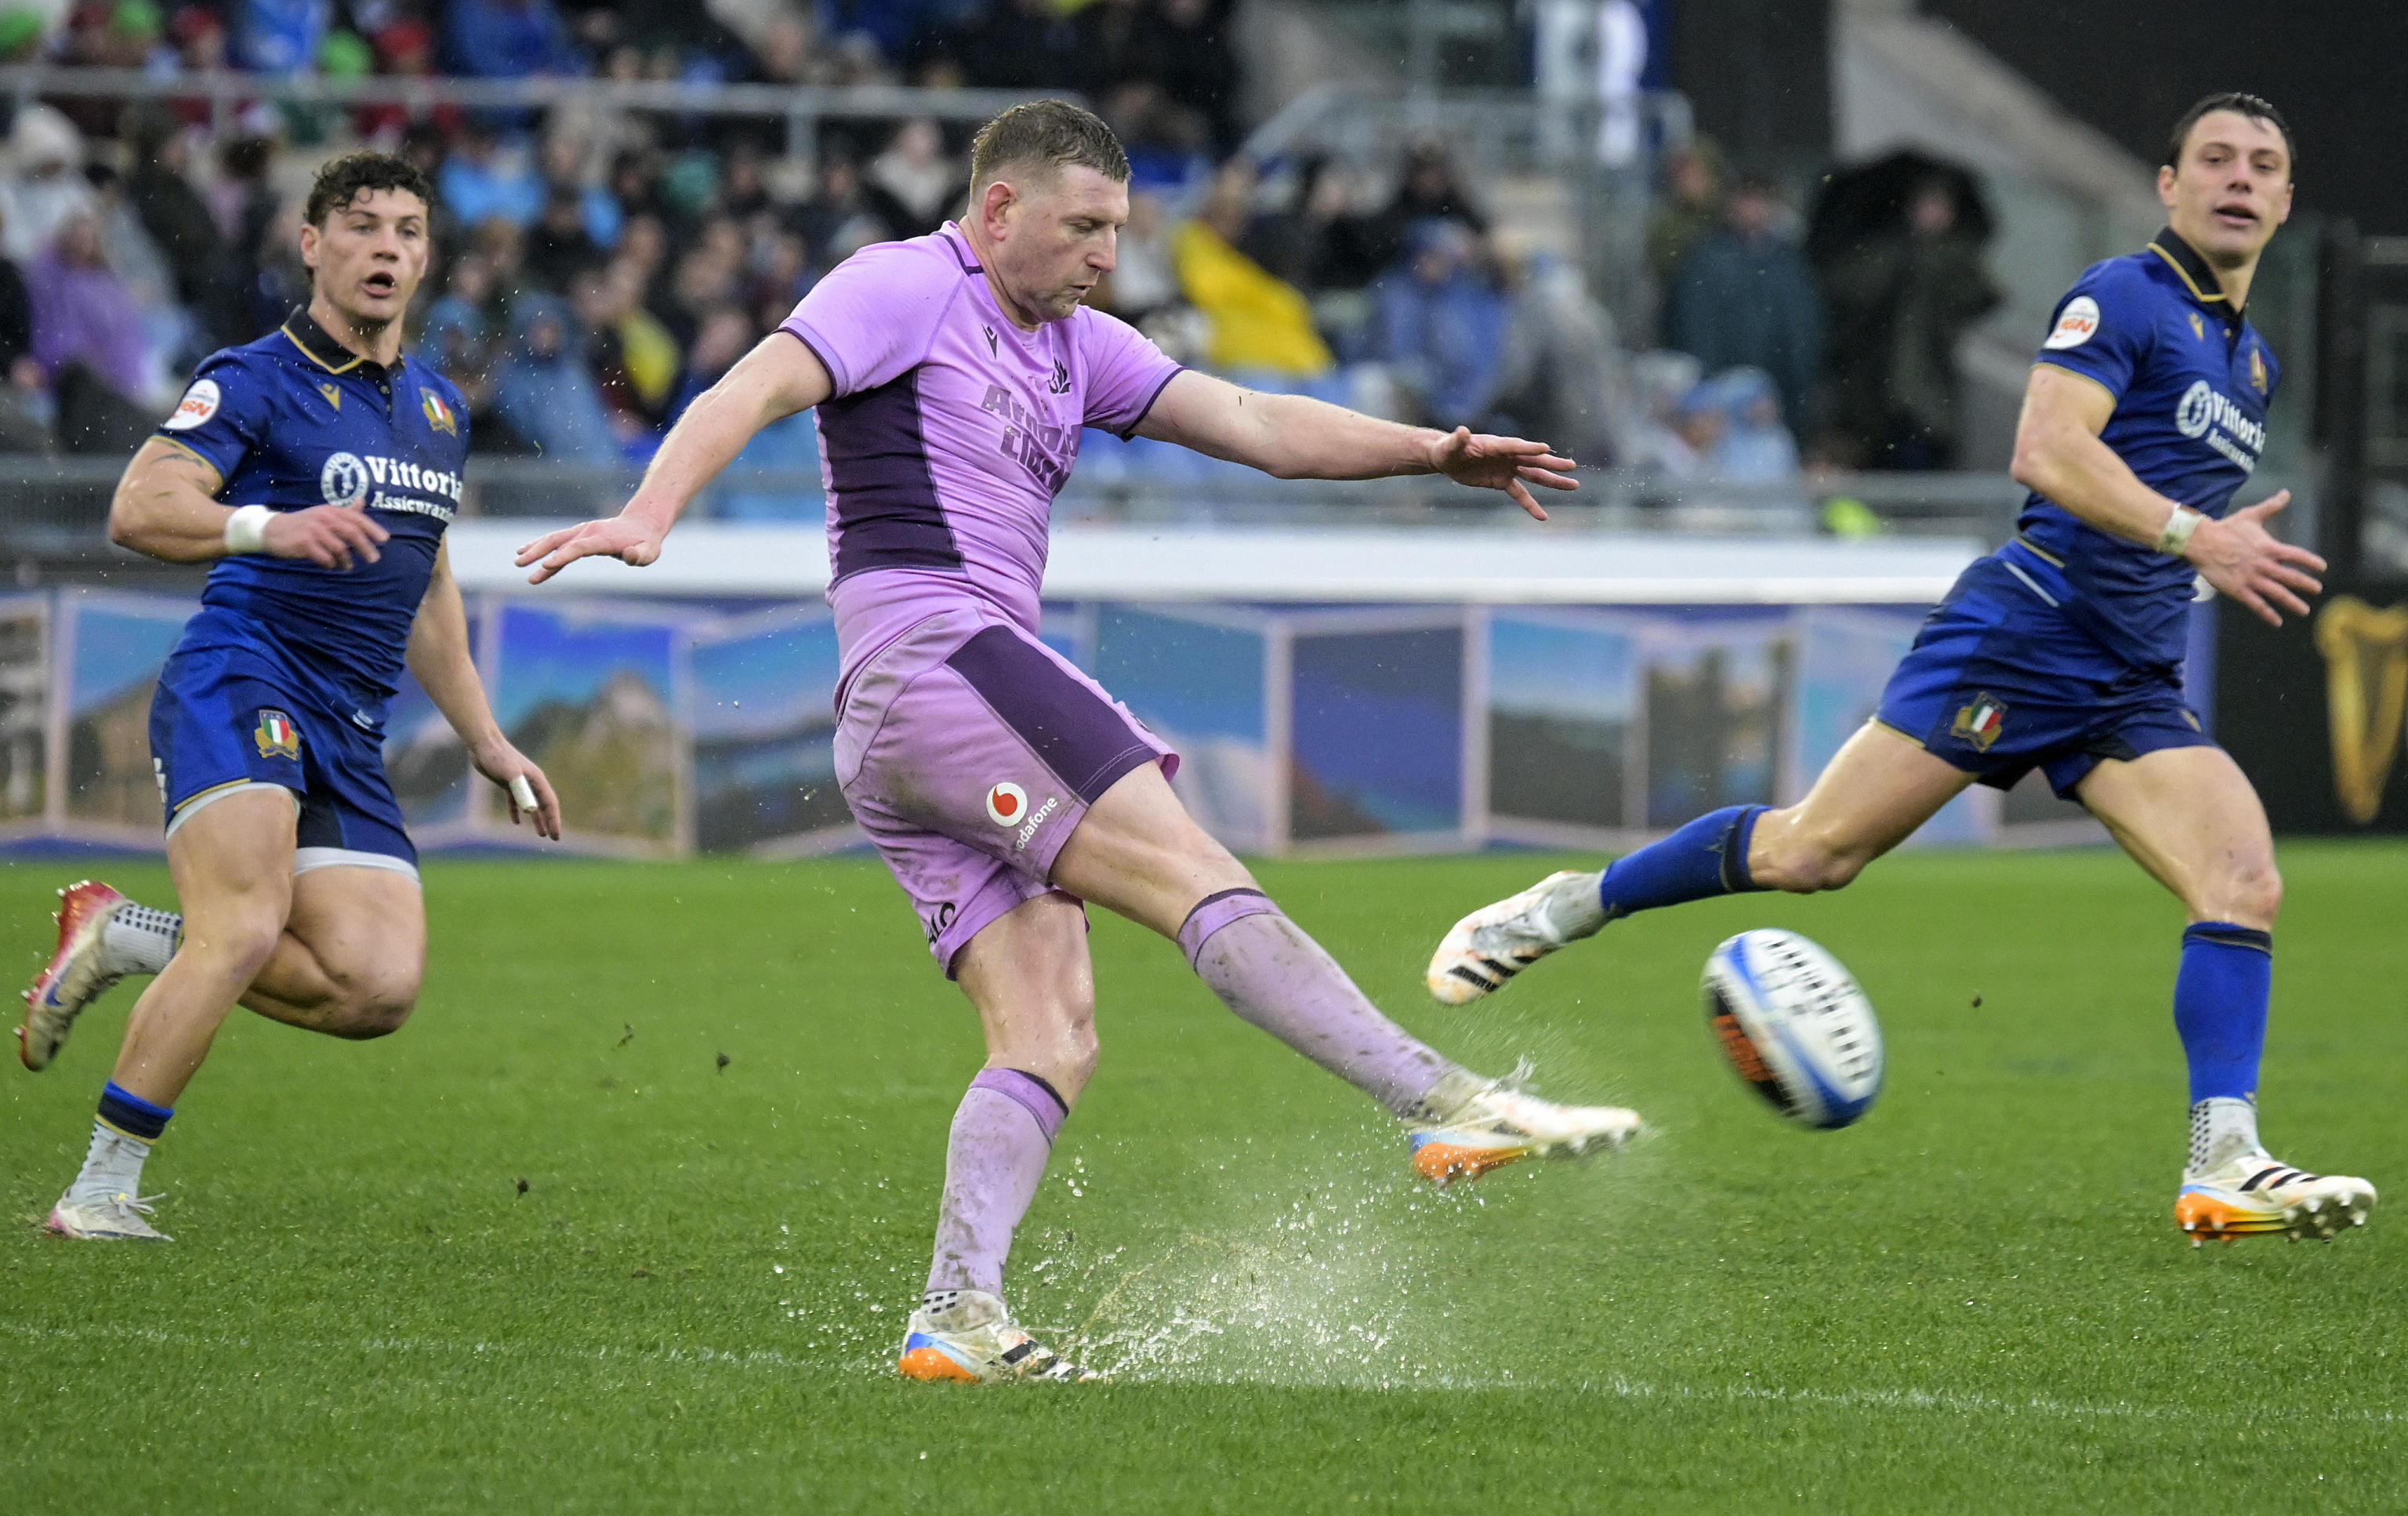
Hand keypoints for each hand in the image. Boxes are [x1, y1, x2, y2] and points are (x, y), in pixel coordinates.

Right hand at [262, 504, 388, 569]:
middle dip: (365, 547)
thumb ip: (344, 511)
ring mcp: (313, 529)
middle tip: (374, 559)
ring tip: (346, 566)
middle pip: (351, 533)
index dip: (372, 528)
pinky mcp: (304, 542)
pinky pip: (325, 557)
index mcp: (331, 510)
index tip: (384, 540)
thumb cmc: (304, 524)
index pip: (356, 518)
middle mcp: (324, 517)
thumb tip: (362, 500)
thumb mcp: (324, 514)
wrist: (273, 530)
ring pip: (339, 548)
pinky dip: (330, 564)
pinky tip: (330, 566)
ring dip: (346, 560)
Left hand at [471, 738, 561, 839]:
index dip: (554, 820)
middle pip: (544, 805)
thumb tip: (531, 810)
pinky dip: (517, 811)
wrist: (483, 743)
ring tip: (541, 834)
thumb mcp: (509, 772)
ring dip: (537, 819)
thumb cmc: (497, 756)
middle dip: (550, 821)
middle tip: (554, 838)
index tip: (556, 835)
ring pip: (532, 805)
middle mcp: (531, 782)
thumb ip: (521, 789)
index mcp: (536, 780)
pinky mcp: (507, 783)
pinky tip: (516, 822)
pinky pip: (515, 801)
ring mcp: (519, 782)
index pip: (549, 803)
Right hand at [515, 515, 663, 584]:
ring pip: (554, 540)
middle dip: (538, 552)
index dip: (563, 556)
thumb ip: (640, 555)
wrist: (642, 524)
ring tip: (518, 561)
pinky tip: (527, 555)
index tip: (546, 566)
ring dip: (535, 549)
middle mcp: (588, 532)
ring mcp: (581, 532)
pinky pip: (557, 543)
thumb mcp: (649, 551)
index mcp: (602, 538)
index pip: (579, 548)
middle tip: (520, 563)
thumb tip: (629, 556)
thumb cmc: (646, 543)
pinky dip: (542, 548)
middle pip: (559, 541)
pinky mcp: (579, 536)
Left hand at [1427, 426, 1577, 520]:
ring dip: (1553, 481)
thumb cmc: (1449, 448)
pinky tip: (1543, 516)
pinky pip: (1520, 494)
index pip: (1515, 446)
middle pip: (1533, 460)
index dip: (1529, 448)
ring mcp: (1508, 468)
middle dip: (1552, 464)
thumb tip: (1463, 431)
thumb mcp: (1451, 445)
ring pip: (1534, 475)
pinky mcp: (1503, 481)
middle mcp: (1507, 456)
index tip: (1546, 448)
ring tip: (1574, 485)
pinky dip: (1531, 505)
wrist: (1449, 458)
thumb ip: (1458, 439)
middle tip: (1572, 466)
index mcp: (1496, 445)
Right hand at [2183, 490, 2324, 626]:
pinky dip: (2268, 614)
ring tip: (2304, 610)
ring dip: (2292, 603)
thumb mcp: (2250, 515)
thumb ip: (2271, 506)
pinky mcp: (2238, 590)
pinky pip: (2257, 605)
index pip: (2296, 556)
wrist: (2201, 542)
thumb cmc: (2226, 528)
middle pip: (2290, 577)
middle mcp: (2263, 565)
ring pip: (2277, 594)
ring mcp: (2251, 579)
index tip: (2322, 568)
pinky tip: (2277, 622)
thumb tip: (2286, 493)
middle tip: (2317, 589)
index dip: (2310, 562)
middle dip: (2306, 584)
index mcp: (2269, 547)